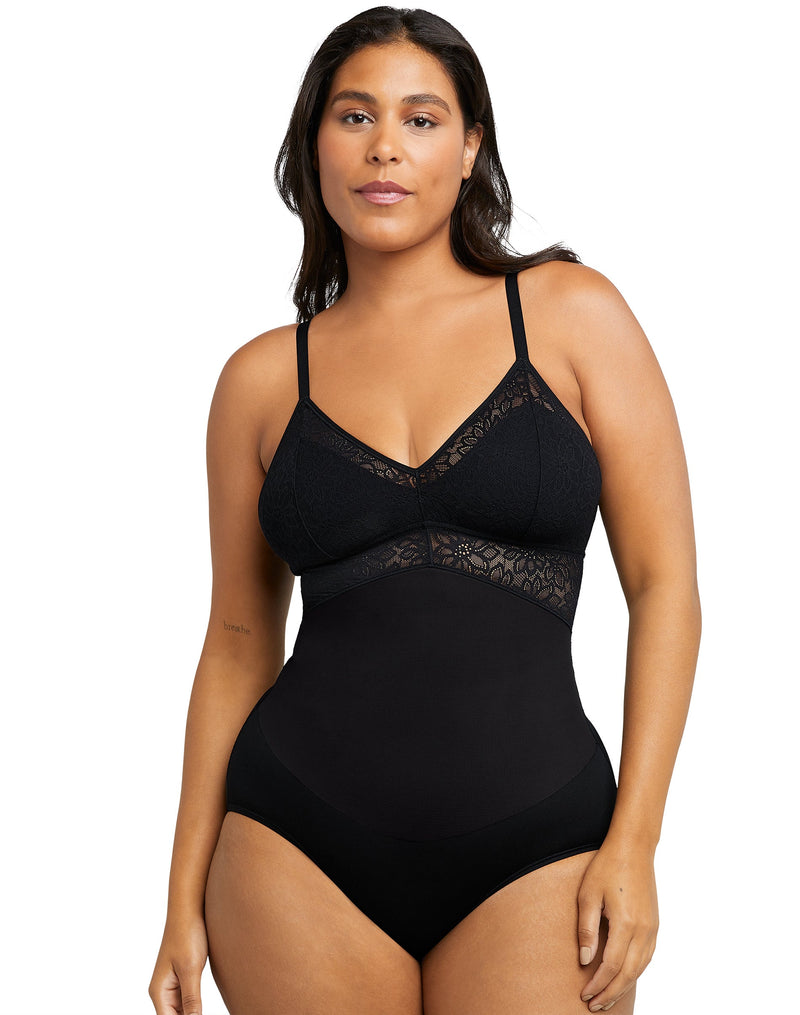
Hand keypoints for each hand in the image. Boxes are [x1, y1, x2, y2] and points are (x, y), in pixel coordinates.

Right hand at [149, 911, 208, 1014]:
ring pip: (181, 1011)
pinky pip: (187, 1000)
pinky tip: (203, 1009)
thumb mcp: (191, 968)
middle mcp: (162, 991)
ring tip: (202, 1010)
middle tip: (202, 1011)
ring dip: (192, 1014)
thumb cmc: (187, 934)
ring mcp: (172, 984)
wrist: (189, 909)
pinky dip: (195, 1007)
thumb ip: (191, 999)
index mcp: (159, 991)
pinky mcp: (182, 977)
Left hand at [576, 842, 658, 1010]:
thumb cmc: (607, 866)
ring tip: (608, 999)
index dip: (598, 984)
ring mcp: (652, 928)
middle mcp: (643, 930)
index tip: (584, 994)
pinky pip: (647, 957)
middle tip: (594, 1005)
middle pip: (628, 973)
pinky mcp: (654, 924)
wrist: (634, 847)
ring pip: (640, 969)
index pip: (611, 966)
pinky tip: (624, 978)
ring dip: (624, 987)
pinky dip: (635, 973)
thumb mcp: (588, 895)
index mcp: (626, 923)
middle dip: (611, 993)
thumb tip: (585, 960)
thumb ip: (587, 929)